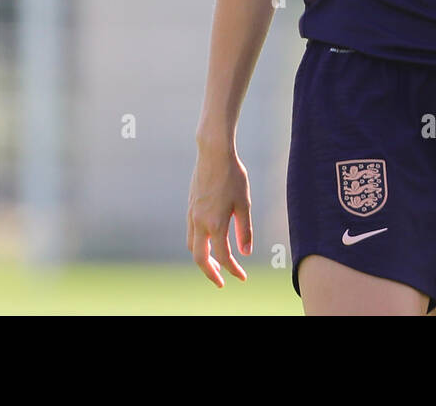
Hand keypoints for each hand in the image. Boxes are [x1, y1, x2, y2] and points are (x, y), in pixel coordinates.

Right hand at [186, 146, 252, 286]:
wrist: (213, 154)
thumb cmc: (233, 176)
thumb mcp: (244, 203)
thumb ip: (244, 230)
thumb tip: (245, 253)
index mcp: (216, 224)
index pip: (224, 256)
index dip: (233, 270)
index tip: (242, 277)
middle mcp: (200, 222)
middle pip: (200, 258)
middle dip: (211, 273)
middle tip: (221, 282)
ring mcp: (192, 215)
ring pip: (193, 246)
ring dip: (203, 258)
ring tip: (216, 262)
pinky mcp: (190, 207)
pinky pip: (191, 233)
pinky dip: (199, 244)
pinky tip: (210, 241)